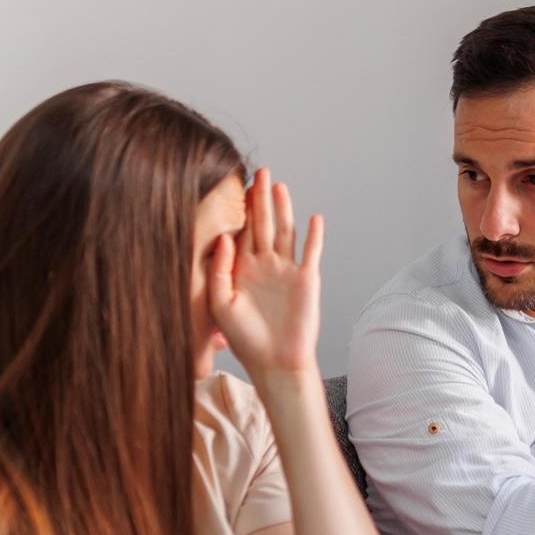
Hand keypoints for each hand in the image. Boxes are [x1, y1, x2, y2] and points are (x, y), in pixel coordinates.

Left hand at [206, 168, 324, 377]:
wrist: (275, 362)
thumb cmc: (245, 340)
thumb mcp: (221, 302)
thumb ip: (220, 269)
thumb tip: (225, 237)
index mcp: (242, 270)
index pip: (241, 231)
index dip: (240, 208)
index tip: (235, 185)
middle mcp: (265, 265)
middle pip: (263, 223)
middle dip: (261, 198)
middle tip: (259, 171)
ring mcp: (287, 270)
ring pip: (285, 230)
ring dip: (284, 208)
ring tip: (279, 185)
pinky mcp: (307, 278)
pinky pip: (311, 251)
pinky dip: (314, 234)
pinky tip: (314, 217)